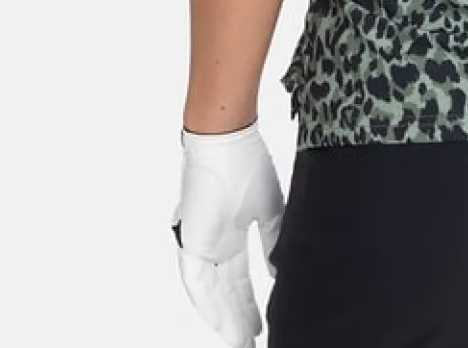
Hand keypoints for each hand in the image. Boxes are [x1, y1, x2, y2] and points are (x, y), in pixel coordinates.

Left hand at [171, 118, 284, 347]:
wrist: (227, 140)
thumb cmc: (248, 164)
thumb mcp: (268, 208)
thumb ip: (273, 239)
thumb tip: (278, 271)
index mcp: (233, 236)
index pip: (241, 281)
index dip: (251, 306)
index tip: (261, 328)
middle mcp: (215, 246)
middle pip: (228, 294)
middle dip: (240, 321)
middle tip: (251, 344)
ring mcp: (201, 245)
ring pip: (212, 294)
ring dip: (225, 320)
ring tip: (240, 343)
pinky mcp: (189, 241)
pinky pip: (196, 281)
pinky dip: (207, 304)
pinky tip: (218, 323)